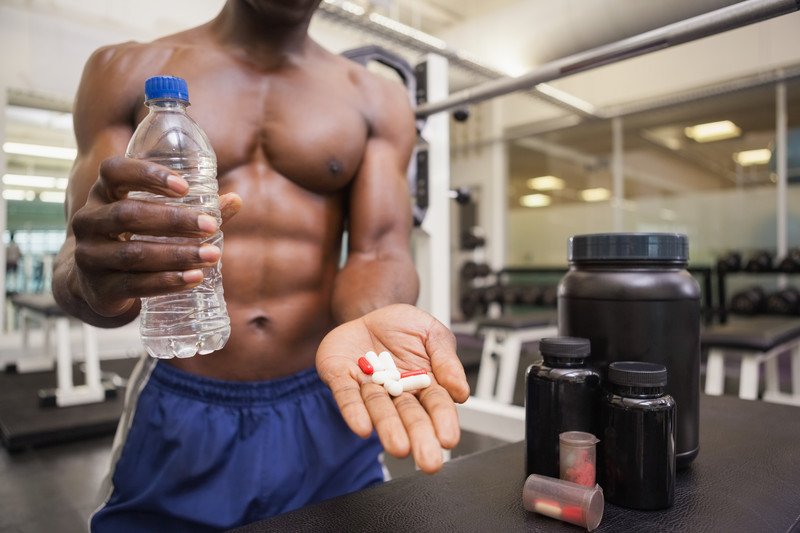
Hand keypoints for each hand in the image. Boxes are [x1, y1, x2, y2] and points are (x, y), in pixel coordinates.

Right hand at [70, 156, 241, 316]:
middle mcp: (88, 221)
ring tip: (212, 256)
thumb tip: (235, 200)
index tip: (185, 186)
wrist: (95, 284)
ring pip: (133, 253)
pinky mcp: (99, 288)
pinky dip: (168, 281)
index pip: (114, 171)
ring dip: (177, 254)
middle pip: (128, 215)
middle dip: (173, 220)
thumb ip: (192, 208)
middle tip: (210, 226)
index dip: (147, 174)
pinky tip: (195, 278)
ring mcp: (89, 256)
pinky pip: (135, 285)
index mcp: (102, 193)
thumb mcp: (153, 217)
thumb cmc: (134, 238)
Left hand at [316, 304, 469, 473]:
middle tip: (428, 461)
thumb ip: (446, 359)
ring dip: (388, 429)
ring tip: (398, 447)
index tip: (448, 439)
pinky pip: (347, 397)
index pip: (436, 405)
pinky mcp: (341, 378)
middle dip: (419, 437)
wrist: (369, 314)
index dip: (443, 421)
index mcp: (423, 383)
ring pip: (379, 410)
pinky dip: (354, 412)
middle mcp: (395, 392)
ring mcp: (368, 387)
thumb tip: (461, 391)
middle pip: (409, 416)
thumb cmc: (403, 328)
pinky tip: (362, 427)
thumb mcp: (432, 333)